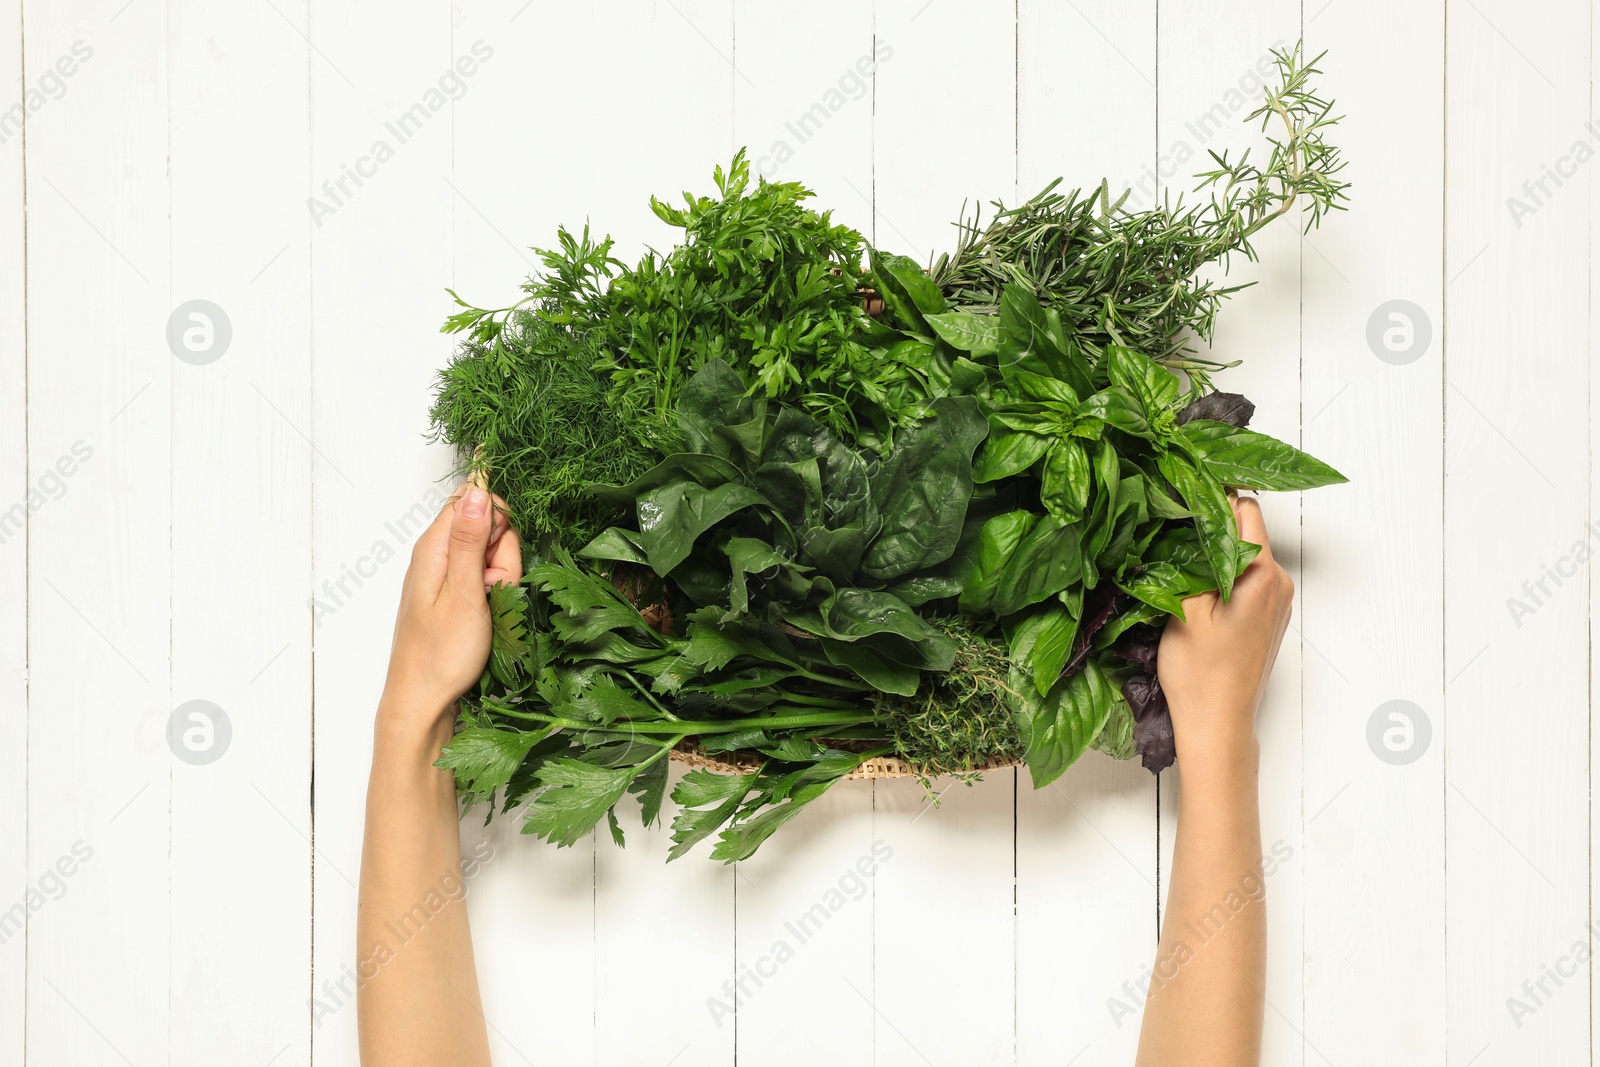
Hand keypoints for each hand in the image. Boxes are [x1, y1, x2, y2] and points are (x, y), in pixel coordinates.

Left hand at [381, 483, 521, 733]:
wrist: (423, 701)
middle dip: (503, 555)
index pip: (473, 499)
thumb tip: (478, 489)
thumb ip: (471, 539)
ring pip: (492, 555)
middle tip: (492, 590)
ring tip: (488, 609)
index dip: (498, 519)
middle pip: (486, 528)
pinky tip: (488, 616)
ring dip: (502, 579)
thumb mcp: (464, 593)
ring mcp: (446, 575)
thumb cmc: (441, 654)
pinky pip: (486, 578)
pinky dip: (495, 594)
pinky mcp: (455, 593)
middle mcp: (437, 554)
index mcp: (433, 547)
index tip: (500, 552)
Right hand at [1157, 496, 1292, 770]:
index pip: (1243, 507)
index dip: (1211, 494)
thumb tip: (1184, 520)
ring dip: (1213, 551)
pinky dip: (1222, 574)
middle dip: (1209, 523)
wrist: (1218, 725)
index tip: (1179, 490)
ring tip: (1175, 559)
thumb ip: (1188, 556)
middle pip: (1245, 529)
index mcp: (1262, 573)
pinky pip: (1246, 578)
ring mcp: (1276, 602)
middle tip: (1168, 524)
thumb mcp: (1184, 605)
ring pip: (1243, 554)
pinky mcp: (1268, 618)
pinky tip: (1193, 586)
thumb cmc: (1200, 672)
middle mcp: (1279, 583)